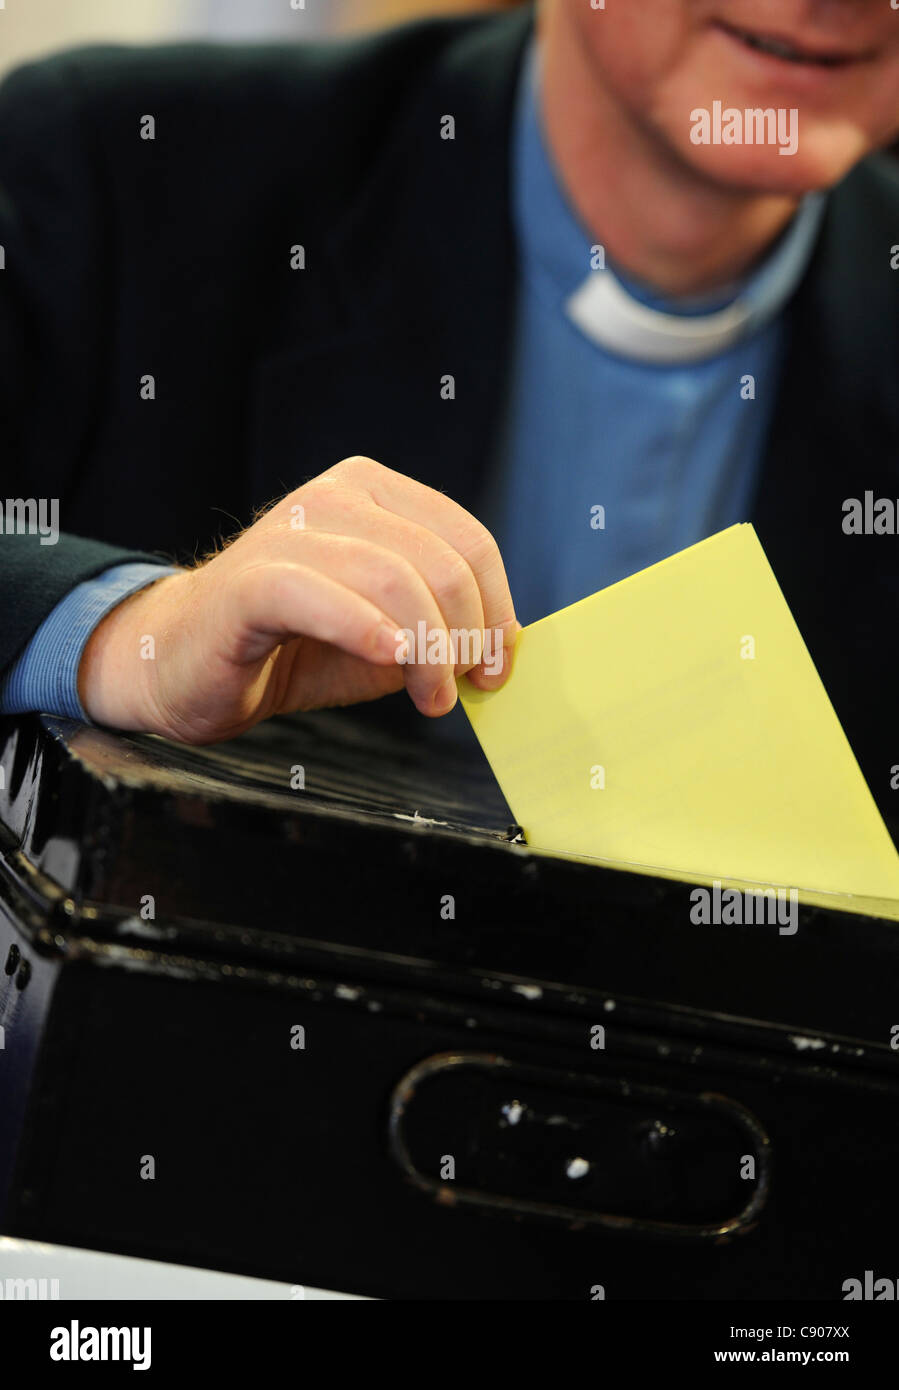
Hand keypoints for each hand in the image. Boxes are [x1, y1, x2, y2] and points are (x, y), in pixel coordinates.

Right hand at [78, 456, 518, 743]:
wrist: (190, 668)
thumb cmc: (292, 648)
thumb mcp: (387, 635)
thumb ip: (442, 627)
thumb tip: (506, 643)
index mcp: (374, 493)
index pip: (468, 540)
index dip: (496, 609)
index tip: (493, 668)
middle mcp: (335, 496)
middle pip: (441, 562)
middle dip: (466, 636)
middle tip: (458, 691)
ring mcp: (289, 530)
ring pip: (394, 578)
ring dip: (427, 651)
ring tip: (429, 699)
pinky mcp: (251, 579)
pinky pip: (323, 596)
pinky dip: (367, 631)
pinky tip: (392, 663)